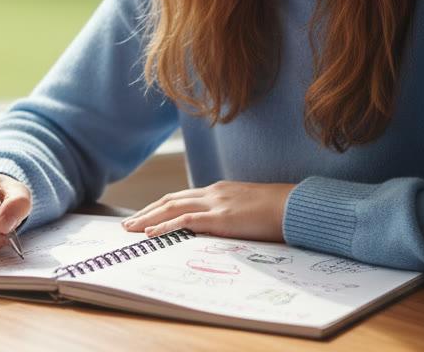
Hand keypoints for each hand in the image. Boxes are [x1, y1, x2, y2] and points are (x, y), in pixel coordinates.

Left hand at [121, 181, 295, 241]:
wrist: (296, 206)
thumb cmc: (278, 211)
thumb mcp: (248, 209)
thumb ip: (230, 214)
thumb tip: (220, 227)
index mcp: (218, 191)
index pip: (181, 197)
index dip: (159, 207)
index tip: (144, 216)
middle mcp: (212, 193)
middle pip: (170, 200)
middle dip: (146, 212)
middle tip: (127, 225)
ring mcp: (216, 203)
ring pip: (172, 208)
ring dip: (148, 218)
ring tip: (131, 229)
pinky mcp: (221, 217)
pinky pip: (186, 221)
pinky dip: (166, 226)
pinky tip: (152, 233)